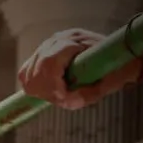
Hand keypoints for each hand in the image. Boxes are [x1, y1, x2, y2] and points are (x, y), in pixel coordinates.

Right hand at [17, 28, 142, 108]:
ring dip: (41, 90)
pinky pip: (25, 74)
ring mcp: (46, 46)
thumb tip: (69, 103)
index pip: (49, 62)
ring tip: (58, 95)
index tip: (63, 98)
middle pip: (36, 70)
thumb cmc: (114, 68)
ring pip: (28, 74)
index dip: (52, 85)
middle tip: (63, 99)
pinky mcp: (40, 56)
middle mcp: (56, 40)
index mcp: (73, 39)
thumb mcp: (105, 83)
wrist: (117, 57)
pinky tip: (48, 91)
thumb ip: (87, 94)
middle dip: (47, 91)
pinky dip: (33, 86)